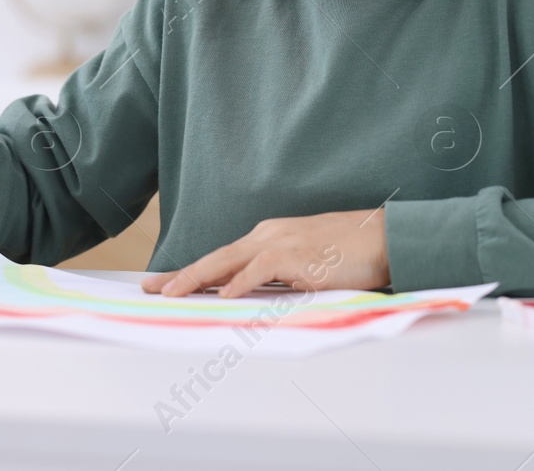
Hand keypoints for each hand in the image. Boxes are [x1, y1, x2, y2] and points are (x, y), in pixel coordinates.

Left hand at [139, 210, 389, 297]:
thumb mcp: (305, 265)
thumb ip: (278, 278)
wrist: (384, 238)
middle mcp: (268, 235)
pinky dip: (241, 282)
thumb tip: (254, 299)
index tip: (166, 283)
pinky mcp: (297, 255)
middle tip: (150, 288)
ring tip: (170, 293)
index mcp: (269, 237)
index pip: (222, 257)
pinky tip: (224, 295)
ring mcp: (281, 242)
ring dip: (197, 277)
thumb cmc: (351, 253)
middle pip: (216, 256)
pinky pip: (261, 269)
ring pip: (228, 260)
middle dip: (181, 273)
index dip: (193, 270)